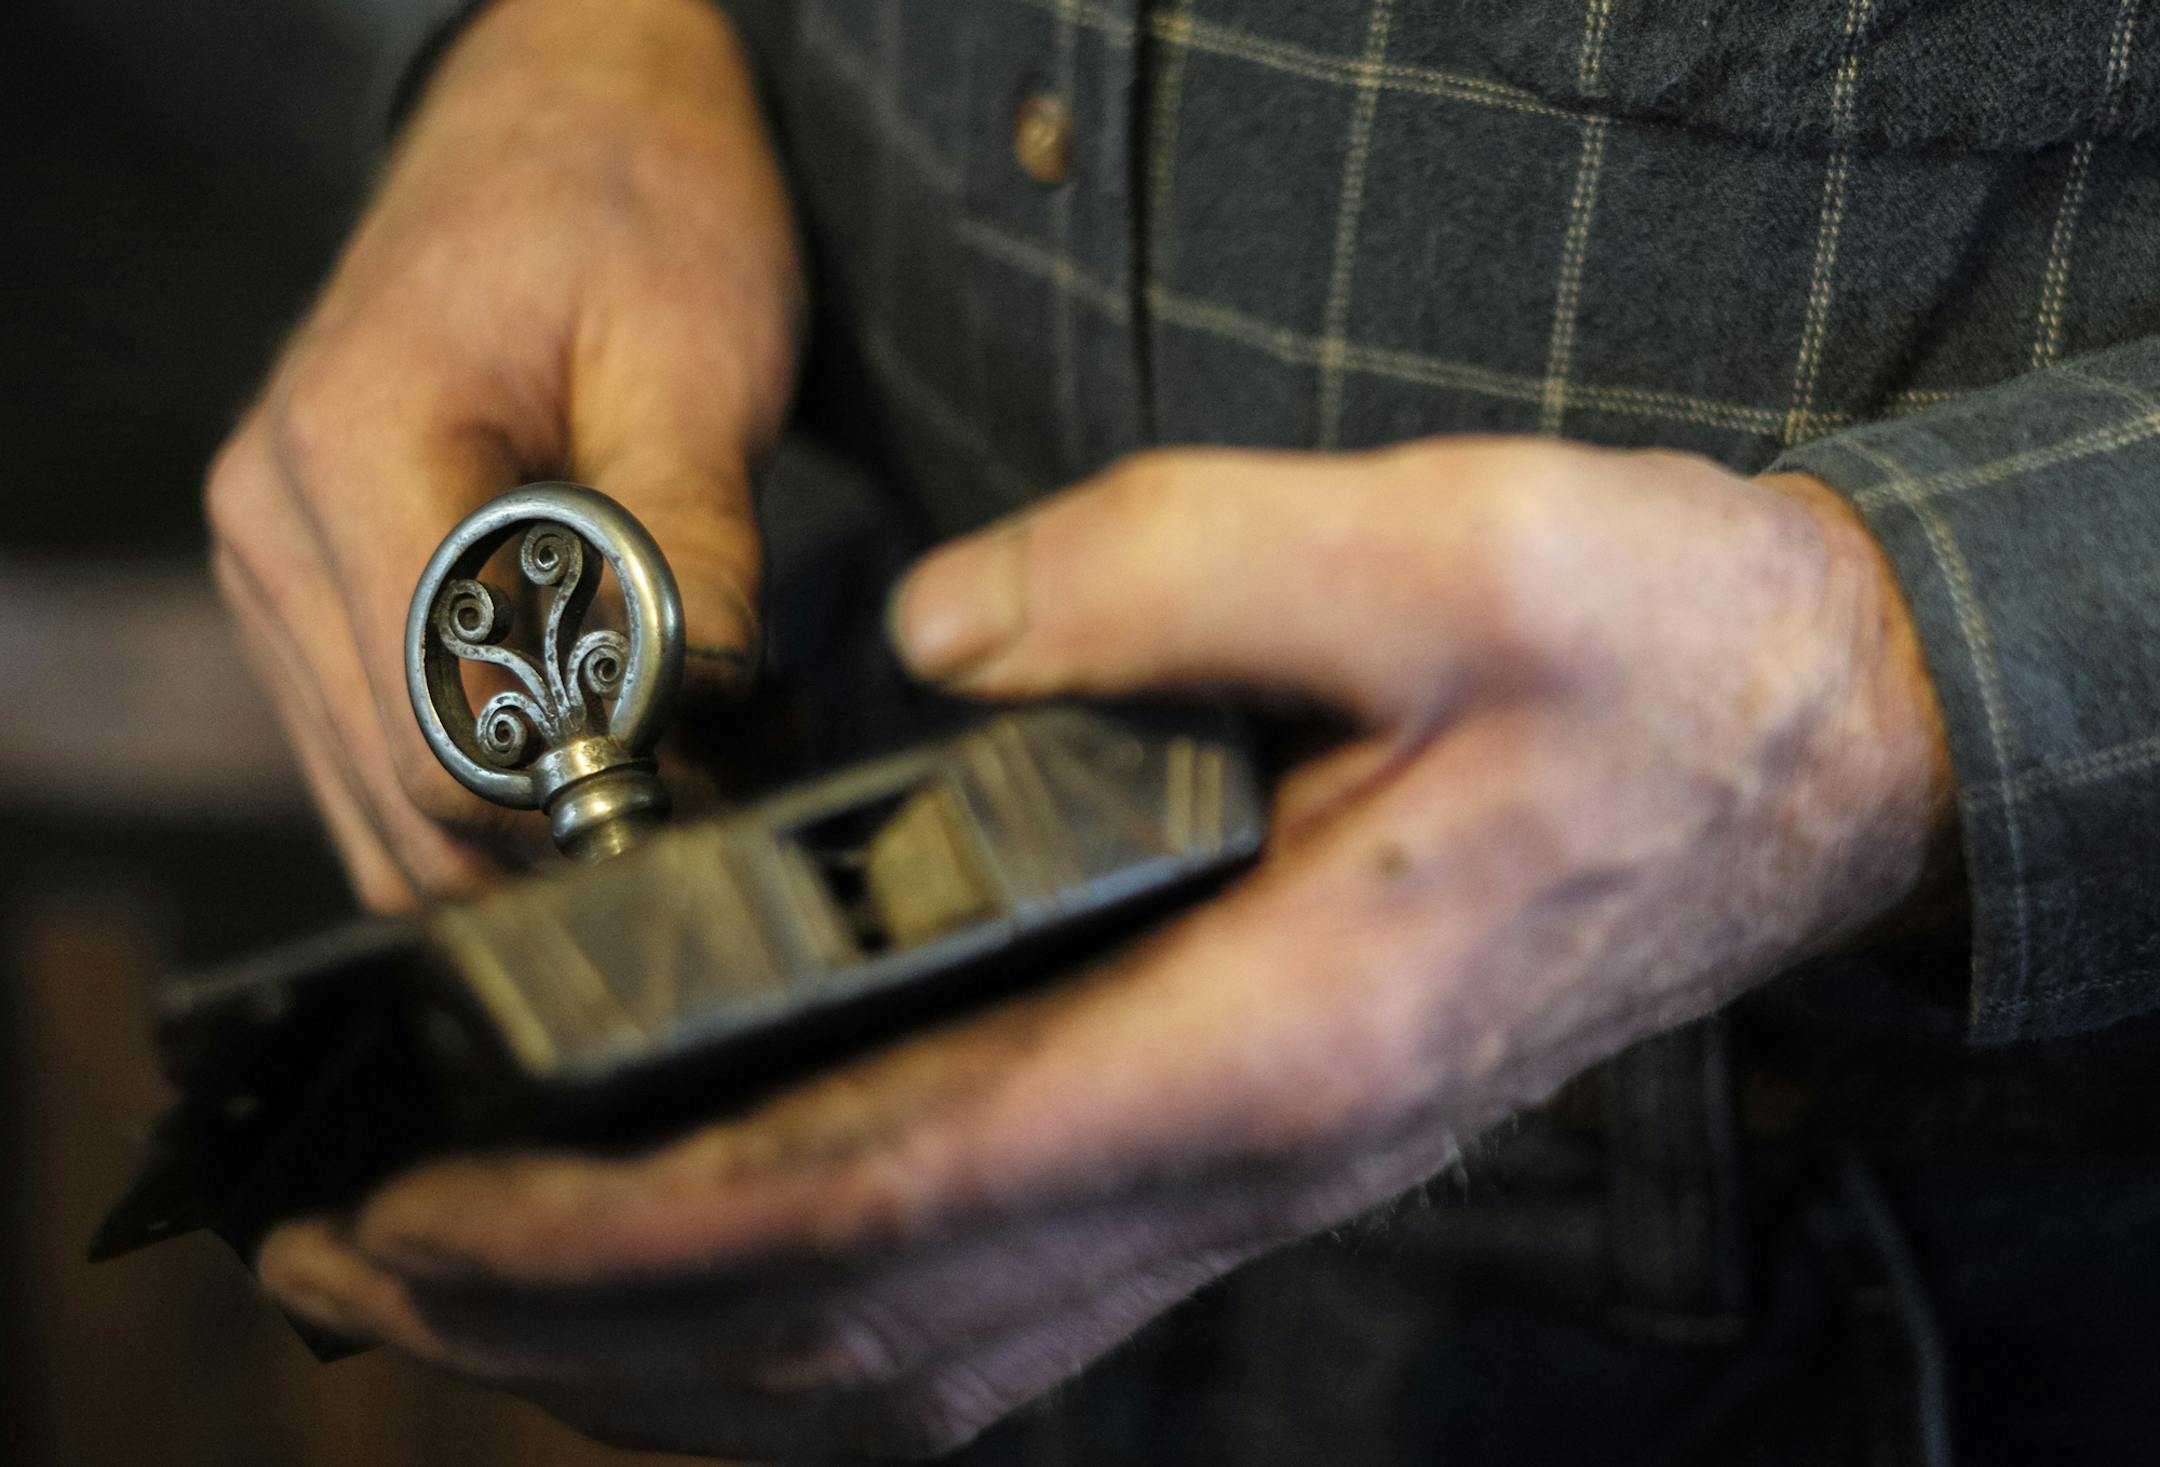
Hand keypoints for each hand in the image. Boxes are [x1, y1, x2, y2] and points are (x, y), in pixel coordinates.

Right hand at [208, 0, 803, 909]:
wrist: (566, 120)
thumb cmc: (638, 210)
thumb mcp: (698, 364)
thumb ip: (686, 548)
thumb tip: (683, 730)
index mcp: (354, 453)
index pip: (445, 740)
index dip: (588, 789)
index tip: (714, 762)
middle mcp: (274, 527)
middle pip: (410, 804)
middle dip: (575, 817)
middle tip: (723, 763)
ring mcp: (278, 568)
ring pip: (389, 810)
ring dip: (541, 812)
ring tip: (679, 736)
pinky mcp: (315, 592)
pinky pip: (386, 756)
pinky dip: (501, 778)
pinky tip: (608, 716)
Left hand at [256, 438, 1955, 1457]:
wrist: (1805, 752)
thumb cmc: (1654, 657)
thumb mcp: (1451, 545)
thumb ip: (1179, 566)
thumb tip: (940, 639)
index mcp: (1272, 1039)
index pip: (891, 1192)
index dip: (634, 1230)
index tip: (433, 1205)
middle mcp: (1236, 1162)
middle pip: (856, 1328)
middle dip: (581, 1324)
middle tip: (356, 1264)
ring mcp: (1233, 1186)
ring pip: (906, 1359)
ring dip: (670, 1352)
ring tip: (467, 1292)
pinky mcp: (1227, 1149)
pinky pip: (978, 1304)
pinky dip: (801, 1321)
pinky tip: (696, 1278)